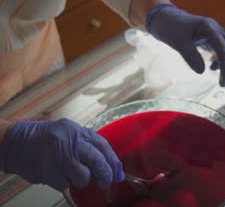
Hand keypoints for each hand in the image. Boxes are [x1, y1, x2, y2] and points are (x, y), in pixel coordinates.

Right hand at [0, 119, 123, 190]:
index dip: (112, 161)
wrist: (16, 143)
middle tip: (106, 182)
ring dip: (82, 180)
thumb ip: (88, 146)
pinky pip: (66, 184)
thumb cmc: (45, 139)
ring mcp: (59, 157)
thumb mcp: (69, 134)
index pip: (102, 146)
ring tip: (72, 174)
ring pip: (83, 176)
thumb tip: (110, 165)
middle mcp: (70, 142)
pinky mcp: (49, 172)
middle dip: (105, 174)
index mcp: (77, 131)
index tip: (118, 172)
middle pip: (97, 160)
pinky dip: (64, 183)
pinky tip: (57, 174)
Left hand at [146, 3, 224, 86]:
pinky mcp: (211, 37)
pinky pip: (223, 48)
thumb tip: (202, 72)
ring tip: (222, 80)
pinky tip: (212, 68)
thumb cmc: (169, 27)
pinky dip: (222, 60)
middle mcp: (215, 29)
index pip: (224, 49)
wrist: (163, 17)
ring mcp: (214, 32)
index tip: (224, 82)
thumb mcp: (178, 43)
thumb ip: (190, 56)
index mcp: (209, 27)